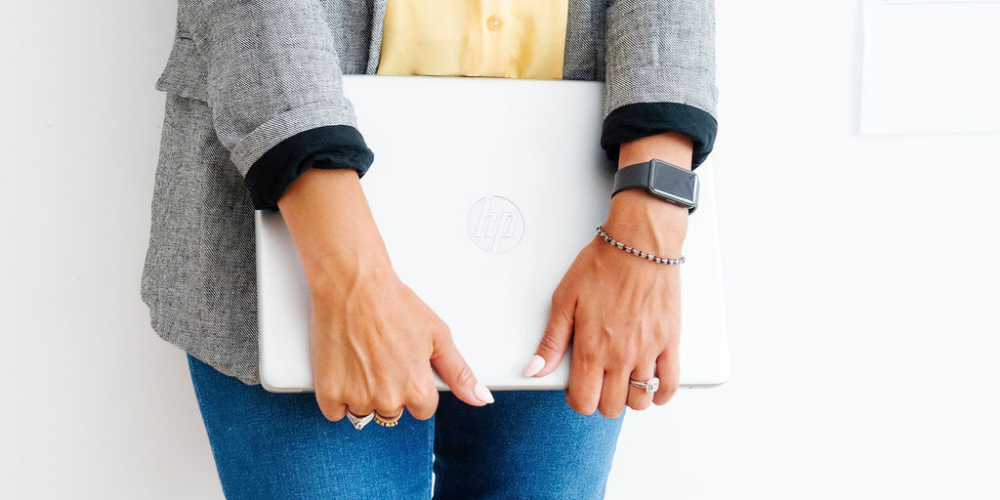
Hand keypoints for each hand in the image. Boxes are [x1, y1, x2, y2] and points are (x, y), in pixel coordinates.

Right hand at [276, 168, 492, 422]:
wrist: (353, 284)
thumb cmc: (394, 303)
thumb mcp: (438, 335)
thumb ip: (460, 373)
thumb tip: (481, 399)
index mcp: (417, 388)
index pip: (422, 410)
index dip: (415, 387)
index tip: (404, 366)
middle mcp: (388, 398)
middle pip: (392, 412)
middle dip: (388, 390)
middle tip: (381, 357)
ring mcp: (357, 397)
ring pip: (363, 412)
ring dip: (361, 393)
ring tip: (362, 358)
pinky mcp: (328, 392)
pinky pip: (334, 412)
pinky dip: (336, 394)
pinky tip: (344, 366)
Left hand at [523, 132, 692, 417]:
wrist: (640, 244)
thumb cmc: (602, 265)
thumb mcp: (564, 299)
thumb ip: (551, 340)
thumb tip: (535, 369)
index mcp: (592, 348)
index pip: (583, 401)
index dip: (576, 399)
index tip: (576, 387)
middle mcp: (621, 356)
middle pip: (611, 407)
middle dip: (601, 400)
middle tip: (598, 381)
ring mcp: (648, 352)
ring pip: (640, 401)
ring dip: (629, 398)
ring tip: (623, 381)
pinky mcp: (670, 342)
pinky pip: (670, 385)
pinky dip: (661, 394)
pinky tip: (651, 386)